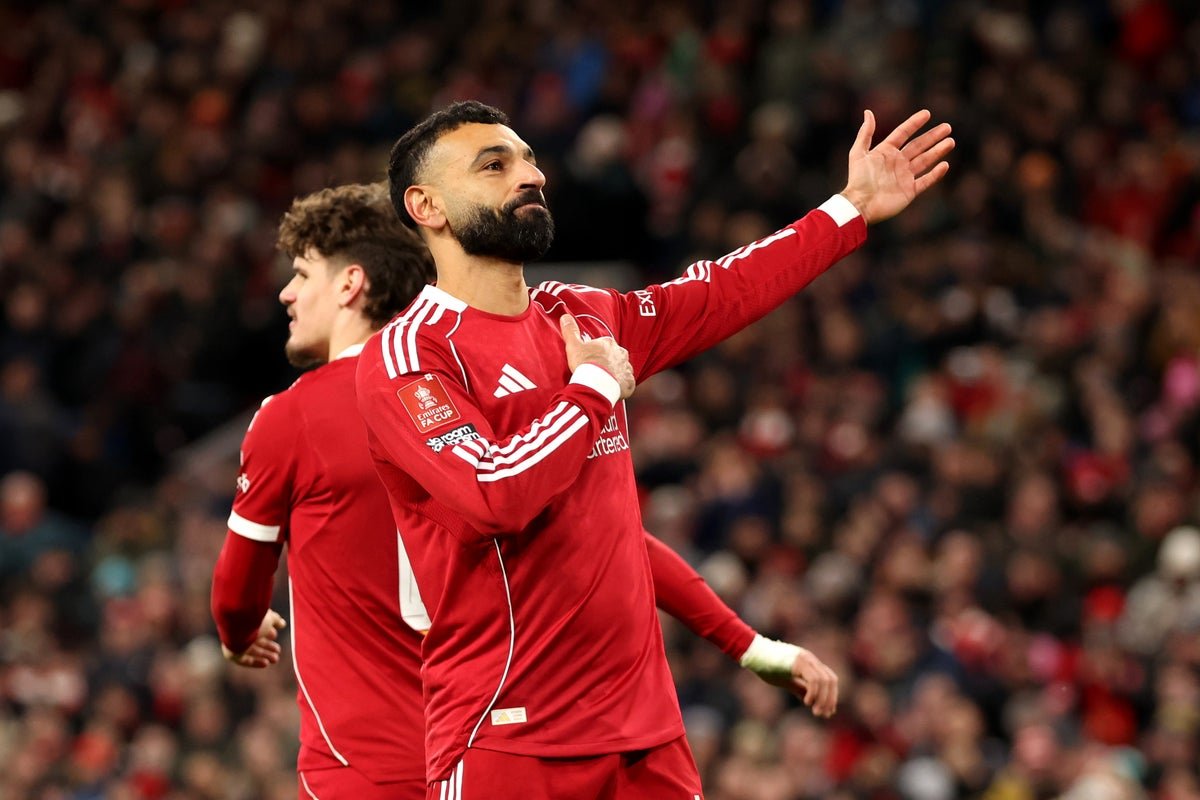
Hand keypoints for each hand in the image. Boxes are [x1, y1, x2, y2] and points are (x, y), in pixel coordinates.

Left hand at [222, 609, 286, 668]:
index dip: (268, 633)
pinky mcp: (232, 654)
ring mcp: (236, 644)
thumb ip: (276, 620)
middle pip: (256, 642)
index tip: (275, 636)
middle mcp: (241, 633)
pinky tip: (266, 663)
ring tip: (276, 659)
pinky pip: (244, 660)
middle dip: (268, 647)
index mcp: (248, 622)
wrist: (236, 625)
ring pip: (252, 651)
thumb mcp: (268, 618)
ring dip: (264, 655)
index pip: (259, 629)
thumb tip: (282, 624)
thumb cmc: (253, 619)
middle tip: (278, 651)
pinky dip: (255, 662)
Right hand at [560, 314, 634, 398]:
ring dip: (616, 374)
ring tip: (604, 381)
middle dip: (608, 362)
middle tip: (597, 371)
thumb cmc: (585, 364)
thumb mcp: (574, 346)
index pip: (604, 345)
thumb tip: (565, 317)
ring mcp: (627, 368)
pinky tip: (613, 389)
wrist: (595, 384)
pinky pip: (627, 383)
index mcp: (609, 343)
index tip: (590, 359)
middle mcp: (621, 354)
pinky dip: (622, 386)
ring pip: (623, 369)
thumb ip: (570, 331)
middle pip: (615, 356)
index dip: (596, 352)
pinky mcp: (629, 383)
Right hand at [757, 647, 838, 718]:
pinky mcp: (797, 662)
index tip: (827, 712)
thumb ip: (800, 689)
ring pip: (824, 681)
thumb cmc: (767, 666)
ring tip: (815, 712)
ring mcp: (804, 659)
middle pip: (831, 680)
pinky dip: (813, 693)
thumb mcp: (787, 681)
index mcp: (810, 662)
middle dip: (829, 700)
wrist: (753, 653)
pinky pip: (813, 679)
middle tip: (822, 714)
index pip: (830, 679)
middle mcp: (810, 659)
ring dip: (822, 699)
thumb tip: (812, 703)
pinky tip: (806, 702)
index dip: (832, 696)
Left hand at [840, 109, 953, 224]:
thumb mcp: (858, 153)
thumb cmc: (857, 180)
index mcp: (885, 152)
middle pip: (918, 146)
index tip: (927, 114)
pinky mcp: (909, 191)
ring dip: (938, 151)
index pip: (903, 133)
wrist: (860, 205)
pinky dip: (936, 174)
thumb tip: (868, 112)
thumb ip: (865, 133)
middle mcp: (897, 163)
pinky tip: (945, 164)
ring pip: (925, 161)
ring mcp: (904, 177)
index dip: (914, 123)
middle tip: (947, 127)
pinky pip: (926, 181)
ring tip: (950, 141)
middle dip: (933, 136)